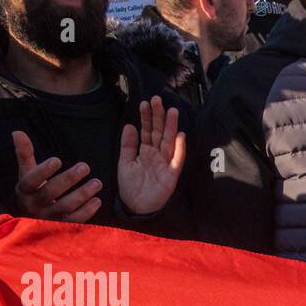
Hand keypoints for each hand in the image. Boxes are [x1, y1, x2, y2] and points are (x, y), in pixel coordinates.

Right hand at [12, 130, 102, 221]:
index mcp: (24, 191)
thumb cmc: (33, 190)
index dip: (43, 171)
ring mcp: (48, 219)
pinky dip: (87, 211)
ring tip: (97, 182)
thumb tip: (17, 132)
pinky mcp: (61, 228)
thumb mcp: (26, 172)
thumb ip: (24, 153)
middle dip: (69, 179)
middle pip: (50, 193)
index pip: (31, 181)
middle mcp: (33, 206)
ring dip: (82, 194)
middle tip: (85, 166)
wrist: (34, 218)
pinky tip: (97, 200)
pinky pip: (74, 221)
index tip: (58, 160)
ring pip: (65, 207)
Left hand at [118, 96, 186, 216]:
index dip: (146, 118)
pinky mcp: (171, 176)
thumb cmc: (130, 186)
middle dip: (159, 117)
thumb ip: (128, 145)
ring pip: (169, 142)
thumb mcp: (124, 162)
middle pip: (159, 133)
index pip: (147, 131)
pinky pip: (176, 161)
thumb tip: (129, 125)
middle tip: (158, 99)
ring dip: (171, 127)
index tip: (144, 103)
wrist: (135, 206)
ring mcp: (165, 164)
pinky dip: (179, 149)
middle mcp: (157, 155)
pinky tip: (180, 136)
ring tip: (172, 111)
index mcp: (146, 151)